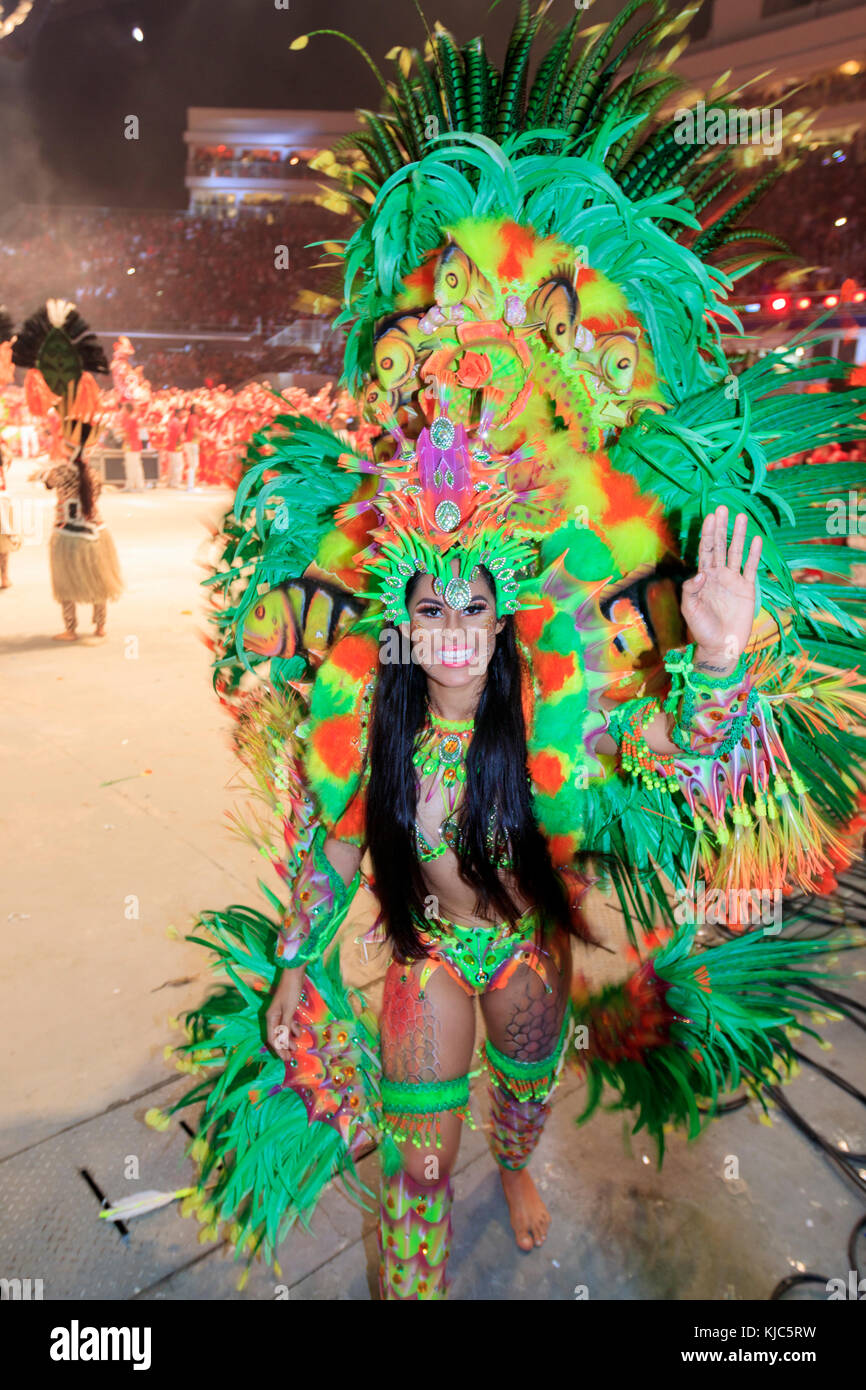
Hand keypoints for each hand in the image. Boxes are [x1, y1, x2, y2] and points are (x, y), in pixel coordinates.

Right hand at [265, 966, 306, 1061]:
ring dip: (288, 1038)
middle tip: (290, 1057)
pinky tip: (299, 1033)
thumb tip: (282, 1042)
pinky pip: (288, 1022)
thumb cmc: (290, 991)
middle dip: (283, 1047)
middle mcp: (273, 1016)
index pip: (272, 1038)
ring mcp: (280, 1012)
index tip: (285, 1058)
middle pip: (276, 1035)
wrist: (294, 973)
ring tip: (296, 1046)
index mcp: (270, 1017)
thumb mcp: (288, 1010)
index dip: (278, 1049)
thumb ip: (285, 1026)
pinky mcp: (287, 1008)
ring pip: (283, 1030)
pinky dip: (293, 1029)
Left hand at [680, 506, 761, 673]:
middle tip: (723, 508)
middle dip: (721, 528)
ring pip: (736, 552)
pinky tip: (756, 540)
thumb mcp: (690, 609)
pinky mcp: (747, 589)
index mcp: (703, 577)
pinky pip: (751, 568)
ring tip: (741, 517)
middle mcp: (718, 575)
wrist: (720, 646)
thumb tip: (702, 572)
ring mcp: (733, 581)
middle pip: (720, 546)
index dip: (707, 533)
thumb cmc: (701, 629)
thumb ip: (691, 590)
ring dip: (738, 535)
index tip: (710, 516)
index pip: (705, 550)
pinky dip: (754, 554)